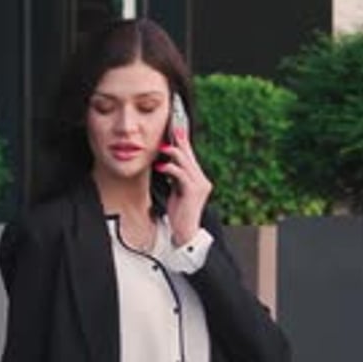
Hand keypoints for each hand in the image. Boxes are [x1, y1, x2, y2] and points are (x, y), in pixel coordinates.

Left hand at [156, 127, 212, 245]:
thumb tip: (167, 163)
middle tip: (168, 129)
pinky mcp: (193, 191)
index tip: (175, 128)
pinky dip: (169, 168)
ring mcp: (200, 185)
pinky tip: (160, 166)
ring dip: (172, 153)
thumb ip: (175, 178)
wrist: (184, 233)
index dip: (183, 142)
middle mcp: (202, 180)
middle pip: (189, 155)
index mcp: (199, 179)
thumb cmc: (179, 214)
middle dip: (178, 141)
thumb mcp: (176, 191)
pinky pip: (180, 174)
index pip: (191, 156)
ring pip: (186, 162)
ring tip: (161, 148)